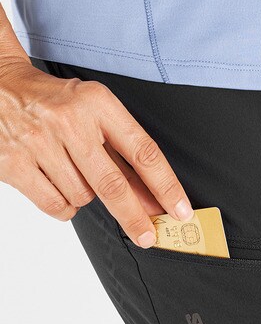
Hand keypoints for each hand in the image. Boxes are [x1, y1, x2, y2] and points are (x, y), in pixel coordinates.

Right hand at [0, 60, 193, 247]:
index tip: (180, 210)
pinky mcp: (13, 164)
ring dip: (88, 197)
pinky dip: (65, 206)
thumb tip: (152, 199)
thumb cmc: (55, 103)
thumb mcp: (94, 112)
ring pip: (83, 197)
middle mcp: (69, 121)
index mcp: (97, 103)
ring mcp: (39, 143)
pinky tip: (58, 185)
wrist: (0, 87)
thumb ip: (123, 154)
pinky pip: (56, 205)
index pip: (143, 152)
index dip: (166, 186)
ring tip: (73, 172)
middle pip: (113, 184)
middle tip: (148, 236)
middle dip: (135, 216)